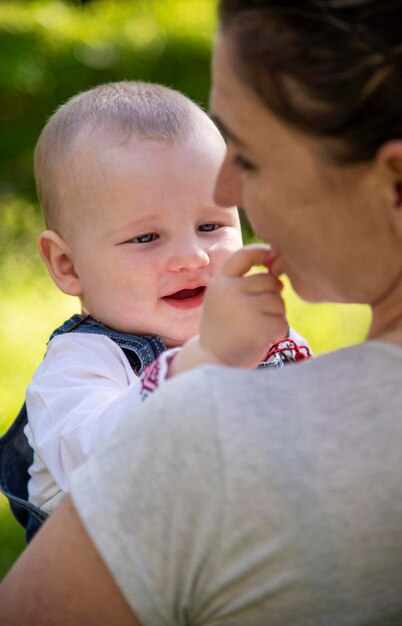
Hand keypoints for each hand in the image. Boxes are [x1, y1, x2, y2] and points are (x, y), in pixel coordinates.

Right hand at [199, 244, 287, 368]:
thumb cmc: (225, 326)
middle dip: (273, 295)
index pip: (244, 255)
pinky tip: (263, 338)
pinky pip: (282, 322)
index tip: (273, 258)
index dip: (262, 252)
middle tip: (261, 313)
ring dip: (276, 315)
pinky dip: (278, 332)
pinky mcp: (257, 329)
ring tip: (259, 326)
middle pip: (270, 281)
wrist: (213, 360)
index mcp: (220, 282)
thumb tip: (278, 262)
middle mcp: (230, 292)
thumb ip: (245, 280)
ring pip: (279, 302)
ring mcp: (243, 309)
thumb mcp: (225, 297)